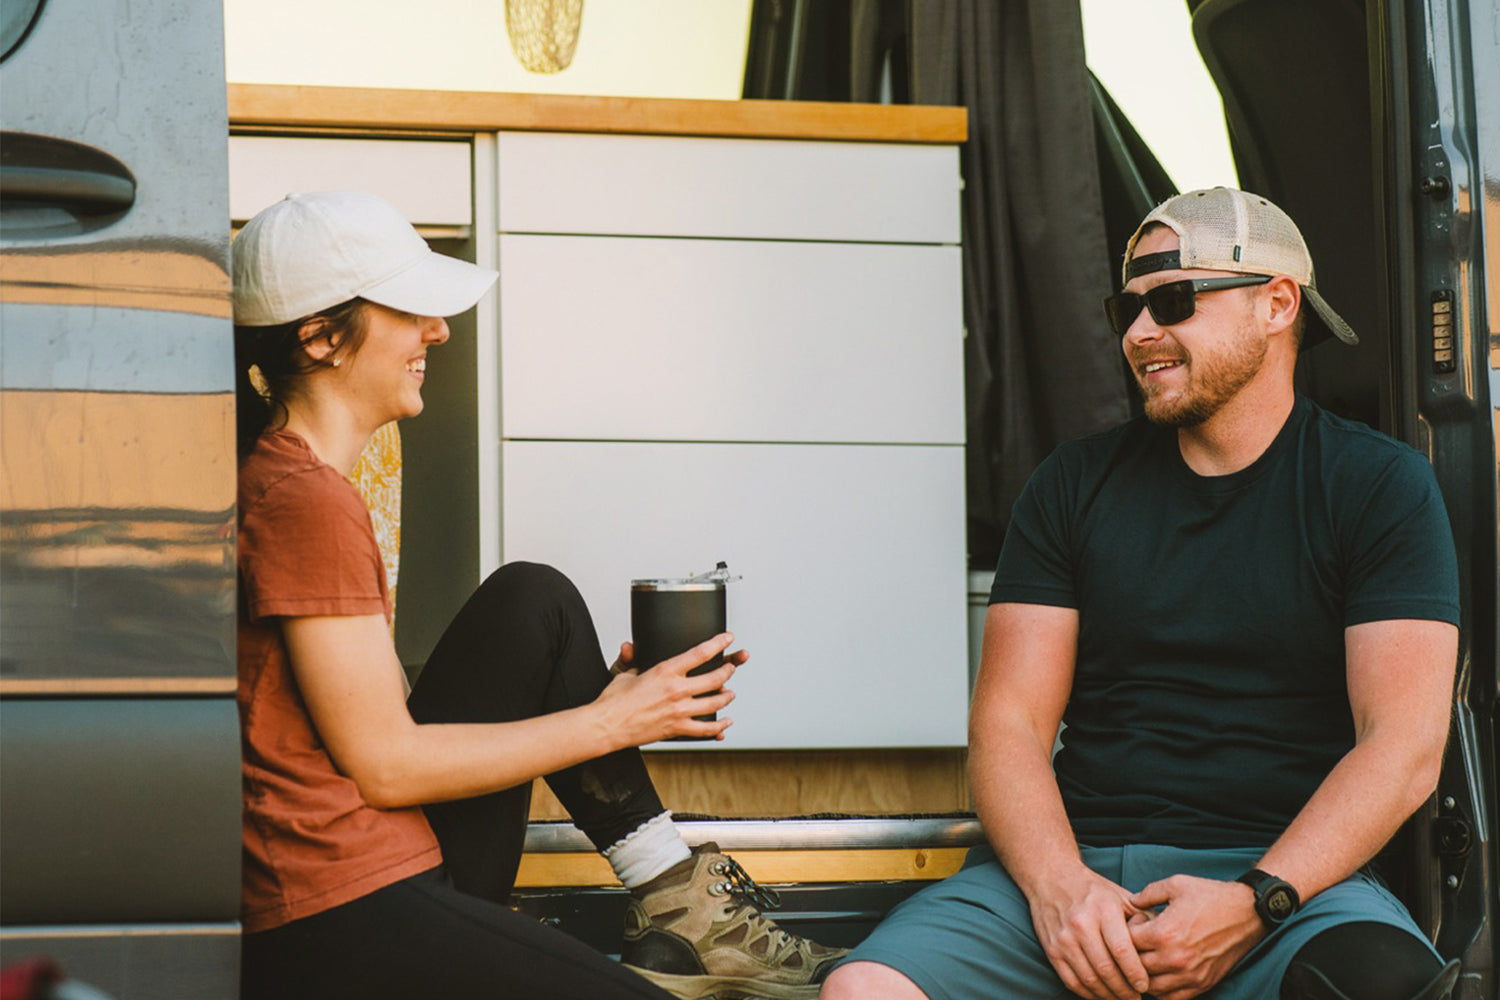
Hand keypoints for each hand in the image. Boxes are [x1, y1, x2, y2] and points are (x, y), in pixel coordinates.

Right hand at [593, 633, 743, 744]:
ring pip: (714, 703)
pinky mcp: (676, 728)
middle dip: (728, 671)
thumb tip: (631, 647)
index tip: (728, 638)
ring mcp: (679, 710)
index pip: (700, 653)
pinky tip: (725, 723)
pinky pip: (705, 729)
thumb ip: (635, 660)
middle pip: (714, 678)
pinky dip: (719, 727)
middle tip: (732, 667)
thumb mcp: (626, 673)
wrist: (607, 725)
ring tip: (730, 693)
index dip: (718, 644)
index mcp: (665, 671)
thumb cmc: (613, 701)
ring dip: (726, 697)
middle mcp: (676, 689)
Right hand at [1027, 866, 1150, 999]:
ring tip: (1121, 999)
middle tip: (1136, 998)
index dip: (1135, 973)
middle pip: (1106, 969)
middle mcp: (1081, 923)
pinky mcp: (1051, 949)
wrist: (1051, 877)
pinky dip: (1088, 994)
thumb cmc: (1092, 890)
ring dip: (1108, 996)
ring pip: (1089, 979)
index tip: (1145, 986)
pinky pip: (1071, 981)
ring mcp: (1064, 938)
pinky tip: (1101, 994)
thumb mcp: (1119, 895)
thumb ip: (1142, 918)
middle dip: (1124, 990)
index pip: (1122, 950)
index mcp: (1102, 909)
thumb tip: (1163, 943)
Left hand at [1127, 875, 1264, 999]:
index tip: (1137, 923)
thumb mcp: (1176, 884)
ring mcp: (1189, 975)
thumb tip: (1131, 903)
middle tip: (1141, 940)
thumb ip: (1148, 893)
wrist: (1248, 913)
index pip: (1127, 943)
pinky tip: (1163, 973)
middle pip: (1136, 966)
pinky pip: (1172, 998)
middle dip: (1132, 953)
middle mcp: (1175, 958)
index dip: (1125, 931)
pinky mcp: (1202, 984)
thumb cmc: (1212, 897)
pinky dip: (1162, 990)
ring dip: (1145, 974)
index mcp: (1164, 933)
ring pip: (1151, 987)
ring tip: (1151, 956)